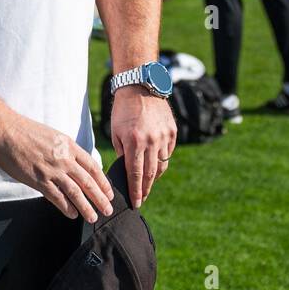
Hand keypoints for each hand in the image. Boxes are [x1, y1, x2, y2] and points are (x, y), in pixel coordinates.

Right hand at [0, 114, 114, 222]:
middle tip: (108, 210)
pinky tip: (72, 214)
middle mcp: (64, 158)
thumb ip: (65, 149)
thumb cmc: (26, 131)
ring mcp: (52, 170)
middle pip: (88, 181)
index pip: (92, 166)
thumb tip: (74, 163)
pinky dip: (66, 207)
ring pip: (75, 192)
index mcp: (69, 145)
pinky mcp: (38, 179)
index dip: (103, 181)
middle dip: (100, 198)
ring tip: (93, 217)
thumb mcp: (53, 135)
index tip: (108, 192)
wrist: (5, 130)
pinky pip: (57, 197)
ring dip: (86, 206)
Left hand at [109, 86, 176, 206]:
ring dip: (155, 176)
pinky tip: (155, 162)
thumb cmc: (123, 110)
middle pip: (151, 174)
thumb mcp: (116, 132)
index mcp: (134, 142)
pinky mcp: (172, 131)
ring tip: (148, 183)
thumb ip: (122, 153)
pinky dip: (162, 159)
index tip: (136, 204)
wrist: (140, 86)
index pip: (136, 175)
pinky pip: (168, 152)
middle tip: (142, 199)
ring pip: (162, 165)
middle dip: (146, 189)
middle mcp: (151, 141)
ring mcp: (164, 136)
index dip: (136, 191)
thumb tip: (126, 172)